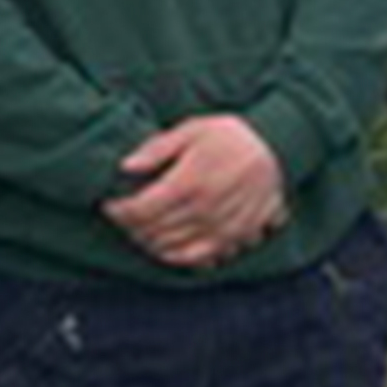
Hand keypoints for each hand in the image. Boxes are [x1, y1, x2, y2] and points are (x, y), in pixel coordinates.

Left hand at [103, 114, 287, 271]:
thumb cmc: (230, 135)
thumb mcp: (191, 129)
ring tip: (138, 231)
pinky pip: (198, 258)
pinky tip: (165, 247)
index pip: (141, 209)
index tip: (109, 205)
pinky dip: (176, 257)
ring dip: (149, 242)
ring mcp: (220, 227)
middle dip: (130, 227)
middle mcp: (205, 208)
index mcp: (190, 180)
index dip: (119, 211)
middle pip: (153, 230)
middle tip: (121, 218)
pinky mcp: (234, 238)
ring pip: (172, 247)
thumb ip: (157, 149)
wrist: (277, 148)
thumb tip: (125, 166)